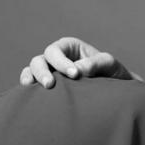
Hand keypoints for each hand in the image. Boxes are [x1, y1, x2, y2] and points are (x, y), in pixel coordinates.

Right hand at [18, 37, 134, 88]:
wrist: (114, 93)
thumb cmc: (113, 74)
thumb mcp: (109, 64)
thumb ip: (96, 63)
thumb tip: (78, 70)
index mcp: (69, 48)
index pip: (56, 51)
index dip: (61, 62)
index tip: (75, 75)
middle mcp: (56, 59)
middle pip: (39, 60)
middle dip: (42, 72)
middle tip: (50, 85)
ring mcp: (51, 73)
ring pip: (32, 72)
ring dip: (31, 79)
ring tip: (33, 88)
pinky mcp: (49, 88)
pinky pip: (33, 86)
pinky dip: (29, 90)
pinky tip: (31, 97)